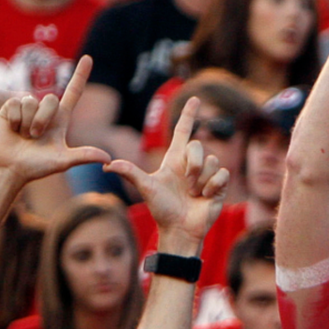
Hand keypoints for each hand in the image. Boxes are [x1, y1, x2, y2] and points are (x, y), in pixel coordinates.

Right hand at [0, 54, 110, 185]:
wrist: (10, 168)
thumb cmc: (36, 167)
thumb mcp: (62, 161)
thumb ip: (84, 156)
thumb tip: (107, 159)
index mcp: (61, 119)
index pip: (74, 92)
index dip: (81, 75)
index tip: (88, 57)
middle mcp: (45, 111)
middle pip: (50, 98)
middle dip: (43, 120)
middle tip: (35, 137)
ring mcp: (28, 108)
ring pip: (32, 101)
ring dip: (28, 122)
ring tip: (23, 135)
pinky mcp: (10, 107)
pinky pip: (16, 104)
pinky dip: (15, 120)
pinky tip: (12, 130)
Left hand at [106, 97, 229, 247]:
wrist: (179, 229)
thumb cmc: (161, 209)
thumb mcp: (145, 188)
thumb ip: (129, 173)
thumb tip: (106, 164)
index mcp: (175, 160)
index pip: (182, 131)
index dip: (188, 115)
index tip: (195, 99)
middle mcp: (192, 164)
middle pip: (198, 145)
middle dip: (193, 163)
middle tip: (187, 183)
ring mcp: (207, 175)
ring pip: (212, 161)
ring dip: (201, 180)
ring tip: (194, 194)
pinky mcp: (219, 185)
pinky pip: (222, 174)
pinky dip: (213, 186)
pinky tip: (205, 197)